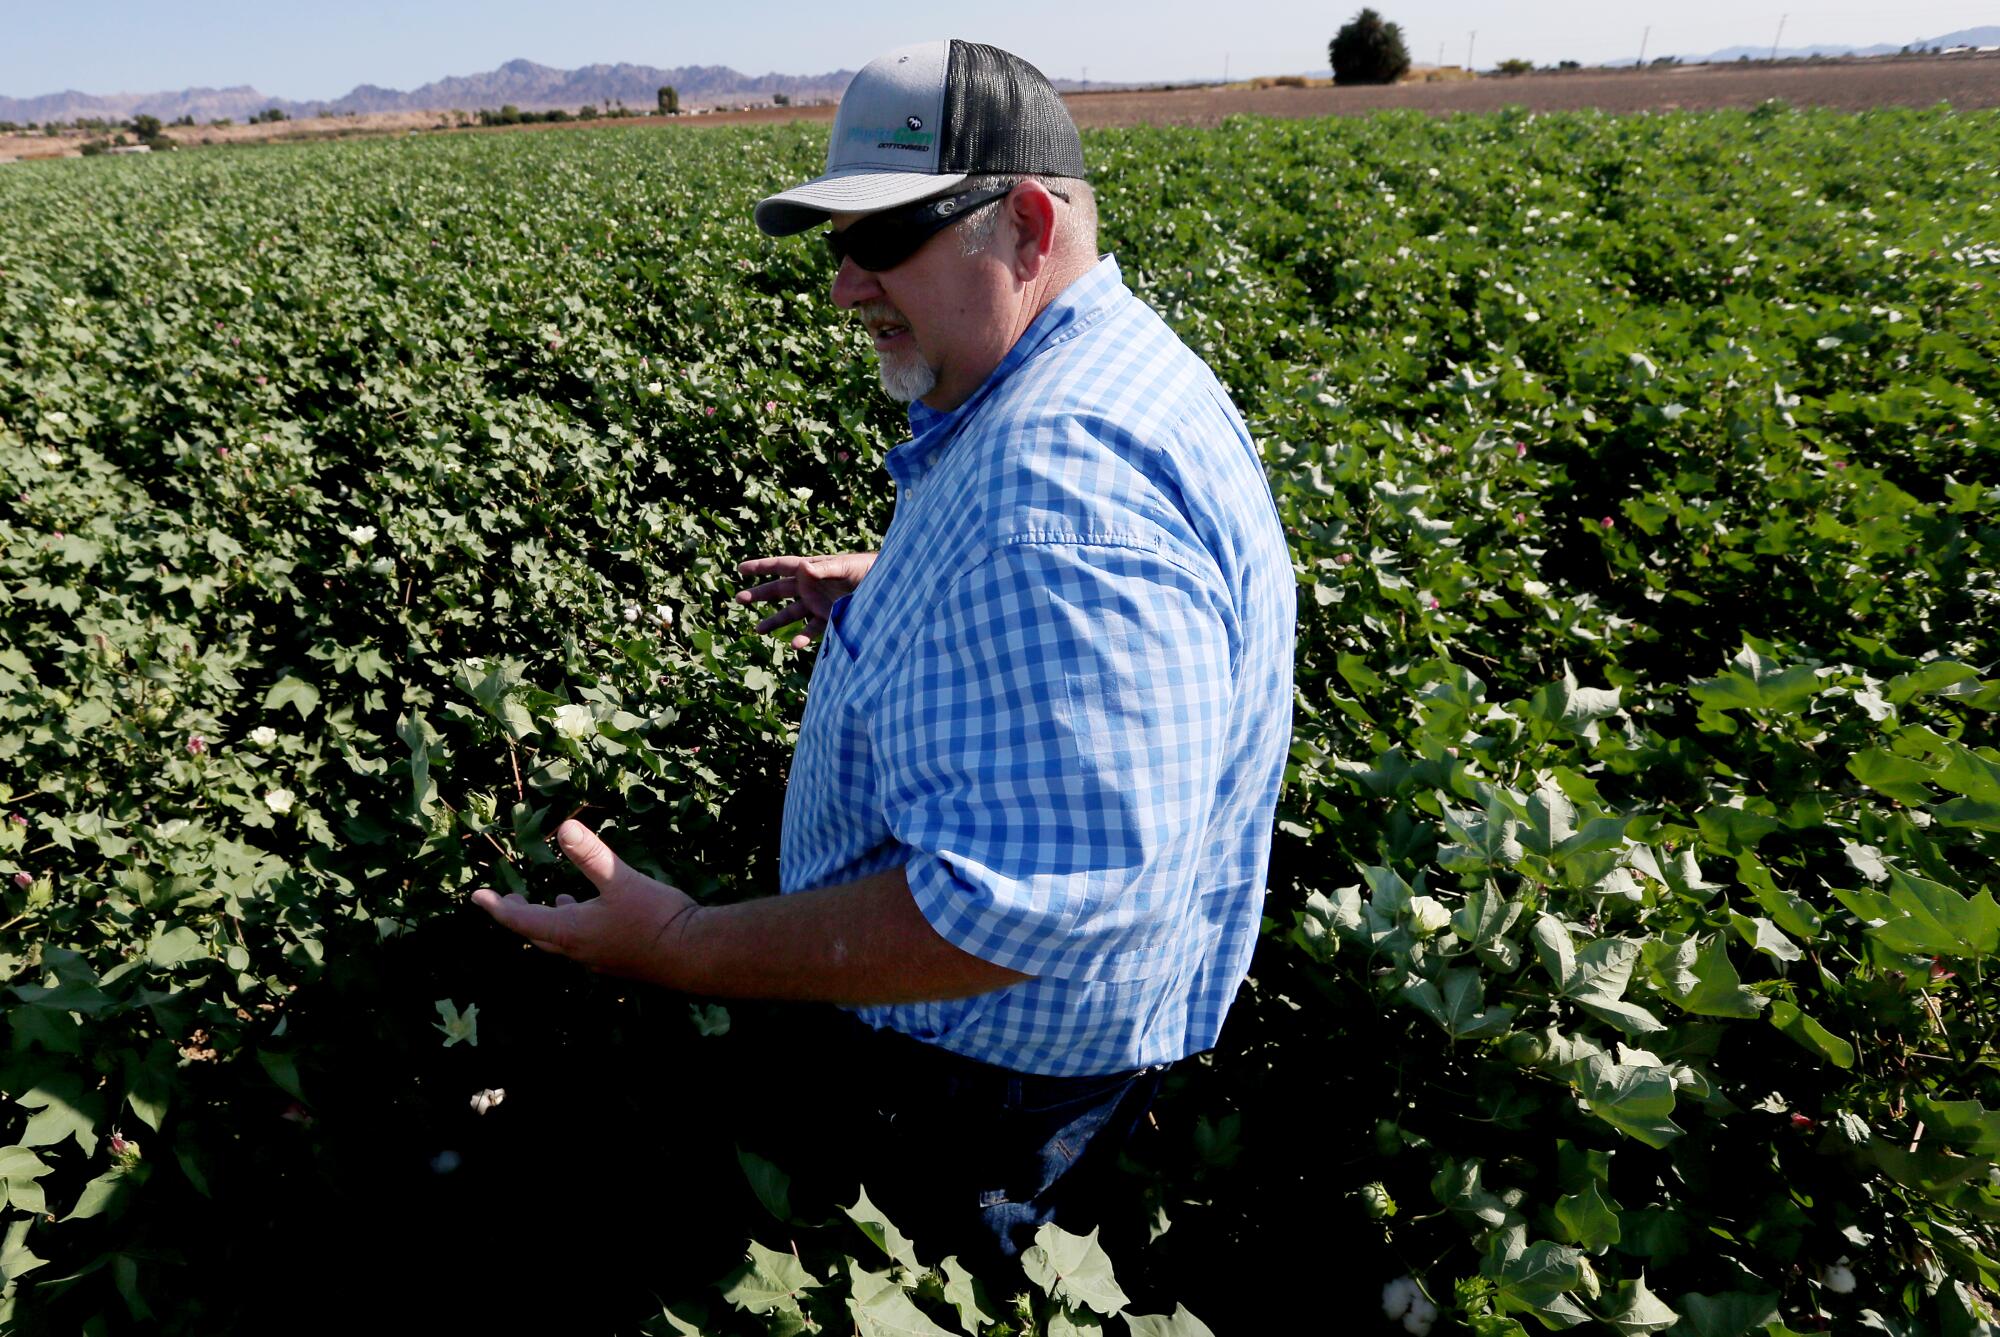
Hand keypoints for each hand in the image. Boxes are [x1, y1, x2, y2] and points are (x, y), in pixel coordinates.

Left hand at [469, 821, 700, 987]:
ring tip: (554, 900)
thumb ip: (591, 855)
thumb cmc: (655, 918)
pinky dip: (578, 926)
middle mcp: (579, 950)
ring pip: (564, 940)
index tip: (477, 898)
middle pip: (538, 934)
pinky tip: (596, 914)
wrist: (694, 955)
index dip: (498, 907)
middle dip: (519, 916)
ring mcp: (600, 959)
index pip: (522, 920)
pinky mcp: (621, 960)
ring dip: (551, 921)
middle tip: (506, 900)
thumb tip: (565, 826)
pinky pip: (586, 944)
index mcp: (571, 931)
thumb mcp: (621, 880)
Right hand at [736, 551, 876, 648]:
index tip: (740, 569)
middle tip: (739, 599)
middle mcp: (810, 587)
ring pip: (790, 613)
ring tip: (758, 630)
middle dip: (760, 594)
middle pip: (779, 590)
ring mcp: (818, 604)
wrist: (887, 587)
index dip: (761, 567)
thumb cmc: (867, 569)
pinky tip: (794, 644)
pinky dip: (803, 637)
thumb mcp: (846, 566)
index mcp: (811, 568)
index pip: (781, 566)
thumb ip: (825, 569)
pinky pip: (812, 630)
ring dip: (774, 621)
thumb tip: (804, 568)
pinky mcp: (829, 619)